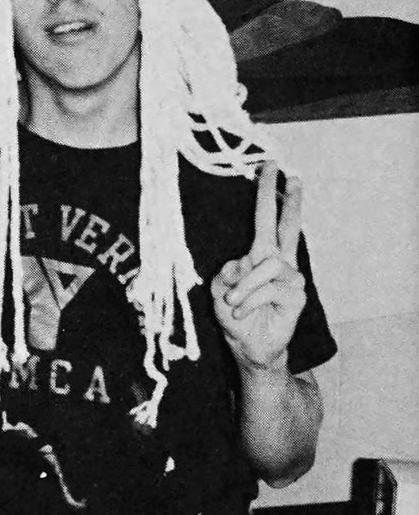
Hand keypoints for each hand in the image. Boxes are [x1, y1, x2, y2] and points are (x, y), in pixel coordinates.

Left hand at [211, 161, 305, 370]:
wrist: (249, 348)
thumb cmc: (235, 316)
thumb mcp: (220, 290)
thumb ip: (228, 271)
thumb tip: (241, 262)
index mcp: (260, 255)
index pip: (266, 219)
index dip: (267, 194)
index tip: (270, 167)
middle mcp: (278, 262)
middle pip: (286, 225)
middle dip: (288, 199)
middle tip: (291, 175)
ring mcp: (290, 278)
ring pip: (269, 264)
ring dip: (245, 285)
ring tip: (232, 302)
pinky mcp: (296, 296)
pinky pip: (268, 288)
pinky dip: (249, 300)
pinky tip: (241, 312)